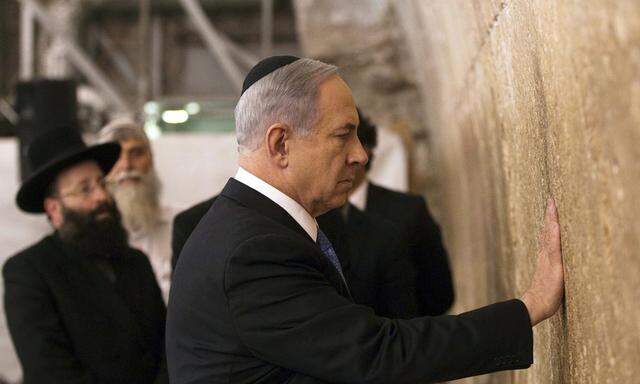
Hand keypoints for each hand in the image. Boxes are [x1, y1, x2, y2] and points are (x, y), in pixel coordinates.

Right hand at [521, 198, 564, 325]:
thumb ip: (551, 270)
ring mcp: (549, 259)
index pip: (548, 236)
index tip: (551, 207)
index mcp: (545, 258)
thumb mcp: (549, 280)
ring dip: (552, 220)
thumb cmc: (543, 297)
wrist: (534, 306)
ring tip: (553, 205)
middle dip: (551, 215)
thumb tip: (553, 263)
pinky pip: (554, 247)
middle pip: (548, 231)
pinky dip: (554, 234)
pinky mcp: (553, 266)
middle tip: (551, 199)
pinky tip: (555, 224)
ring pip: (550, 235)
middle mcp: (546, 255)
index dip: (550, 221)